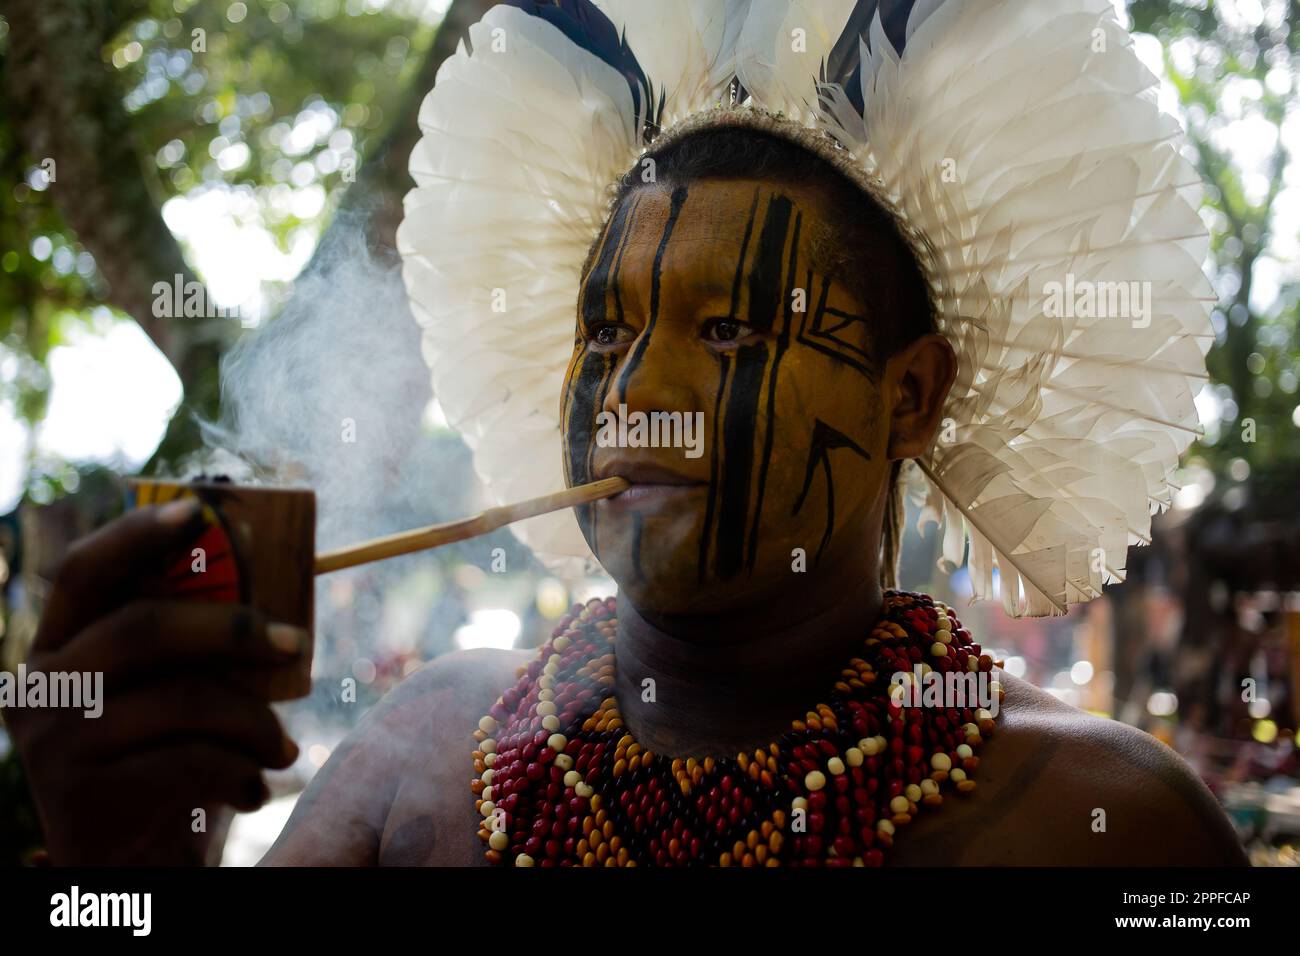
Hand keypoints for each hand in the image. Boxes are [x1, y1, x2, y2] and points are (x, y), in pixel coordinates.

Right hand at [4, 498, 304, 864]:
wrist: (130, 870)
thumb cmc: (164, 764)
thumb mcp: (173, 694)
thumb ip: (192, 642)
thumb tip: (264, 565)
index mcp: (59, 647)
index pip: (85, 572)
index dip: (139, 533)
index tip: (201, 508)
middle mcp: (41, 688)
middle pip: (145, 627)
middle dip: (235, 627)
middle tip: (296, 641)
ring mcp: (55, 743)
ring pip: (184, 699)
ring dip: (255, 722)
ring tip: (282, 747)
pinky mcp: (82, 798)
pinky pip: (192, 760)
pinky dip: (242, 772)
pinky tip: (253, 789)